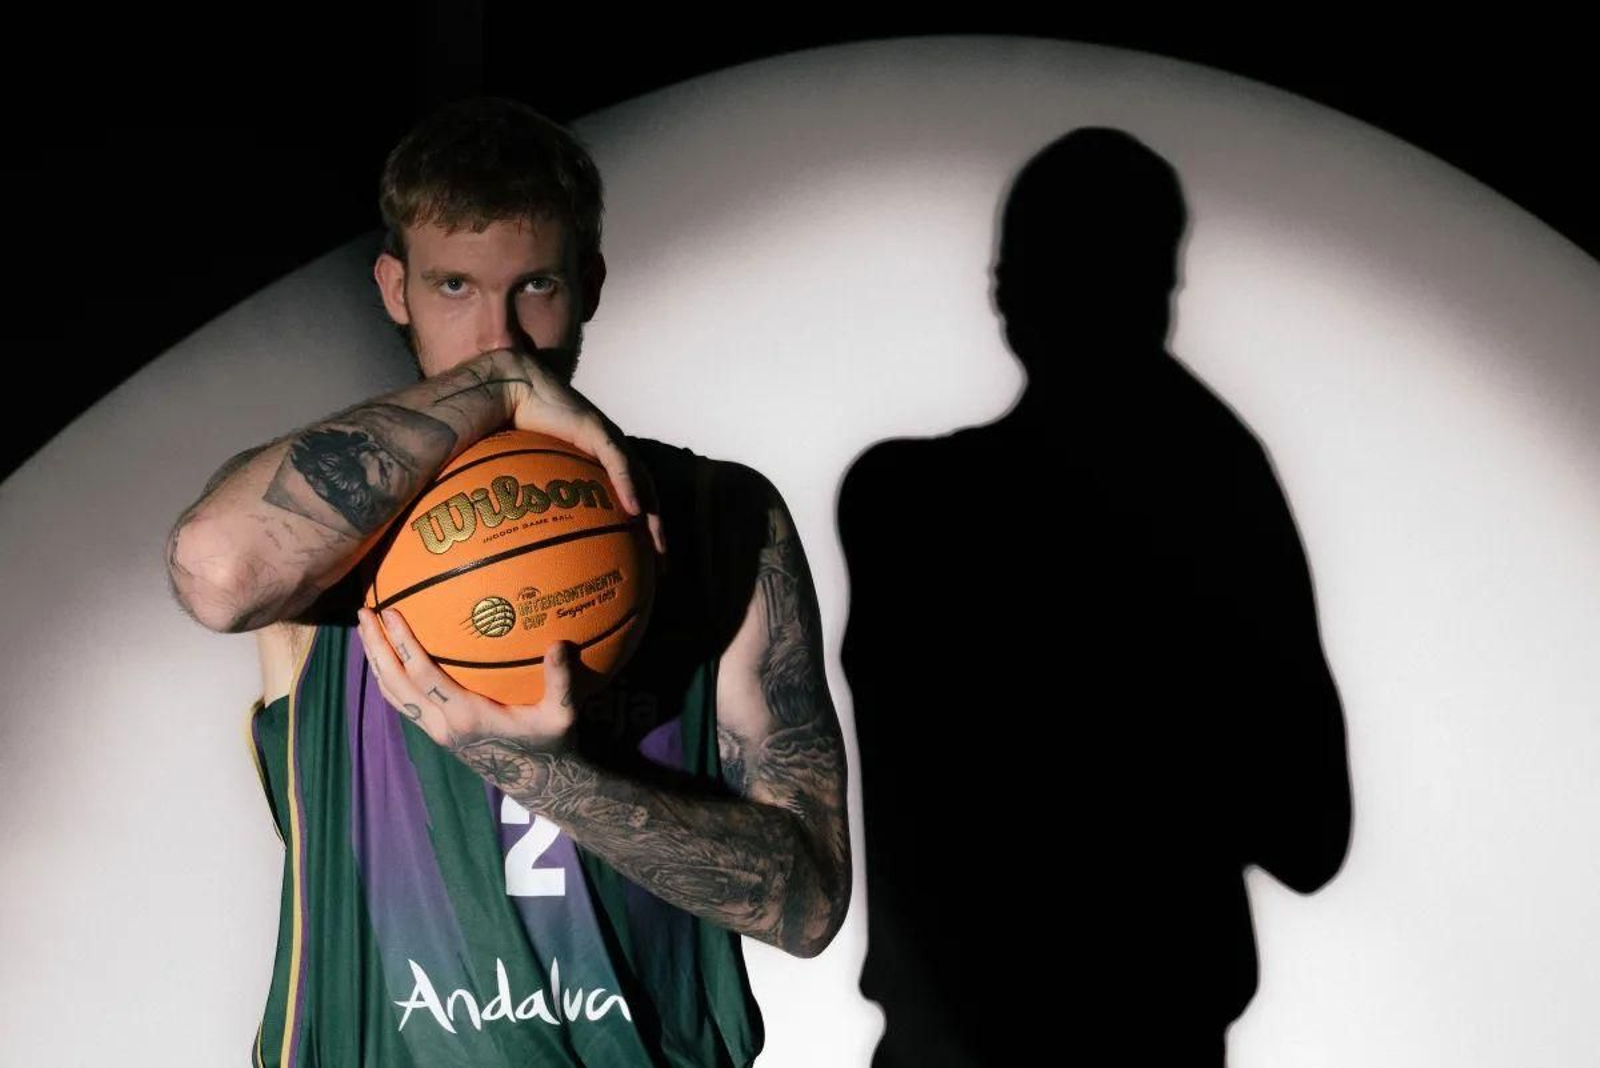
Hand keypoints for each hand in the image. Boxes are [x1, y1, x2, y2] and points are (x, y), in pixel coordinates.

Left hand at [356, 605, 592, 794]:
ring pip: (392, 694)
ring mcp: (436, 731)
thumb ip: (559, 681)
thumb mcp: (561, 714)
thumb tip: (559, 643)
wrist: (538, 782)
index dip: (403, 643)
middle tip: (363, 611)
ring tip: (366, 628)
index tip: (390, 612)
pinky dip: (387, 678)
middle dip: (377, 646)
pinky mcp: (436, 734)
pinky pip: (402, 703)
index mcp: (467, 716)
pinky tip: (386, 658)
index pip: (423, 675)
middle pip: (395, 682)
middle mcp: (443, 725)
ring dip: (376, 660)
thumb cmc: (551, 744)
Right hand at [490, 348, 666, 560]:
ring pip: (642, 484)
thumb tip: (505, 544)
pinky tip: (634, 511)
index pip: (628, 503)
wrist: (513, 387)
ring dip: (653, 517)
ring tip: (659, 547)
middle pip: (645, 499)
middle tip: (662, 569)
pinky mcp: (597, 429)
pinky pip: (619, 463)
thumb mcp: (522, 474)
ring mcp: (608, 441)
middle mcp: (610, 454)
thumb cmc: (512, 430)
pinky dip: (629, 487)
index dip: (639, 534)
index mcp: (597, 466)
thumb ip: (524, 503)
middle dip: (657, 534)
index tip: (642, 566)